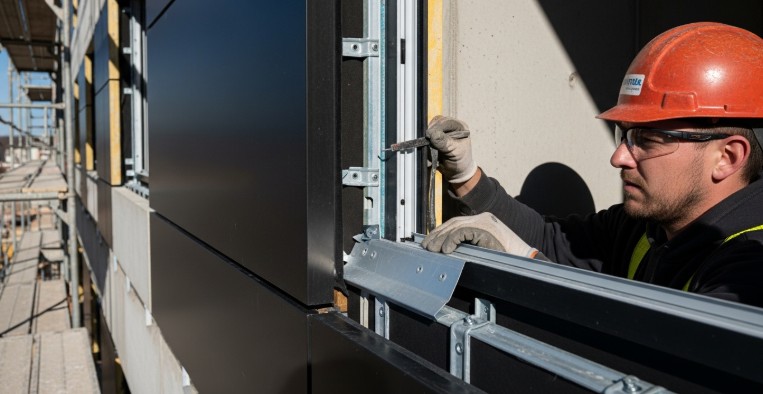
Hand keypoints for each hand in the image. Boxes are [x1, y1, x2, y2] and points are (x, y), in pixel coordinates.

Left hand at [422, 212, 537, 255]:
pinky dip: (452, 240)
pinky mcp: (486, 229)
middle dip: (437, 234)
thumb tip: (449, 249)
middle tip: (426, 245)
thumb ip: (470, 243)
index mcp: (482, 220)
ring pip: (456, 227)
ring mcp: (485, 222)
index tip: (431, 240)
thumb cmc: (506, 257)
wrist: (526, 259)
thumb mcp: (485, 247)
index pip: (456, 223)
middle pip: (453, 223)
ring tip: (432, 249)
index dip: (441, 231)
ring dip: (441, 238)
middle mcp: (483, 218)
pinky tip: (446, 249)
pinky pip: (463, 232)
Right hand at [426, 115, 477, 182]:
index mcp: (460, 127)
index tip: (429, 135)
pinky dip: (427, 140)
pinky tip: (429, 146)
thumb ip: (444, 142)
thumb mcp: (454, 152)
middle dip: (432, 131)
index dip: (438, 127)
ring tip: (429, 144)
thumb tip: (432, 134)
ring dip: (429, 136)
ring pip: (432, 127)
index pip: (447, 122)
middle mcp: (452, 126)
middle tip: (428, 140)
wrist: (456, 172)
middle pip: (438, 121)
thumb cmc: (460, 161)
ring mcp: (443, 131)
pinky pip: (428, 134)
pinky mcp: (436, 137)